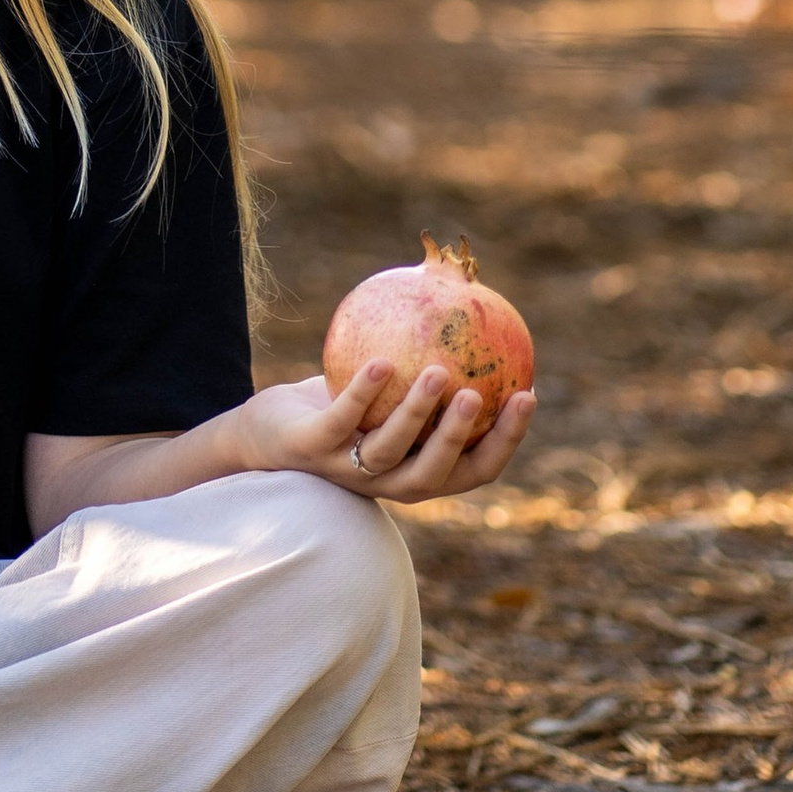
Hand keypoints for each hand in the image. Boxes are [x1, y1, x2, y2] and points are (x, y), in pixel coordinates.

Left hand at [226, 360, 535, 507]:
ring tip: (438, 372)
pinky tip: (382, 361)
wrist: (265, 433)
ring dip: (416, 412)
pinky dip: (362, 393)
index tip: (527, 394)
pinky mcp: (310, 452)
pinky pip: (342, 421)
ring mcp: (348, 471)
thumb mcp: (386, 390)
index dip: (505, 441)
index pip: (474, 470)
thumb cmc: (337, 407)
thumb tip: (468, 308)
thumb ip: (426, 366)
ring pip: (389, 450)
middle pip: (435, 473)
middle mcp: (388, 483)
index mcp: (417, 472)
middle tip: (478, 394)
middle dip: (460, 436)